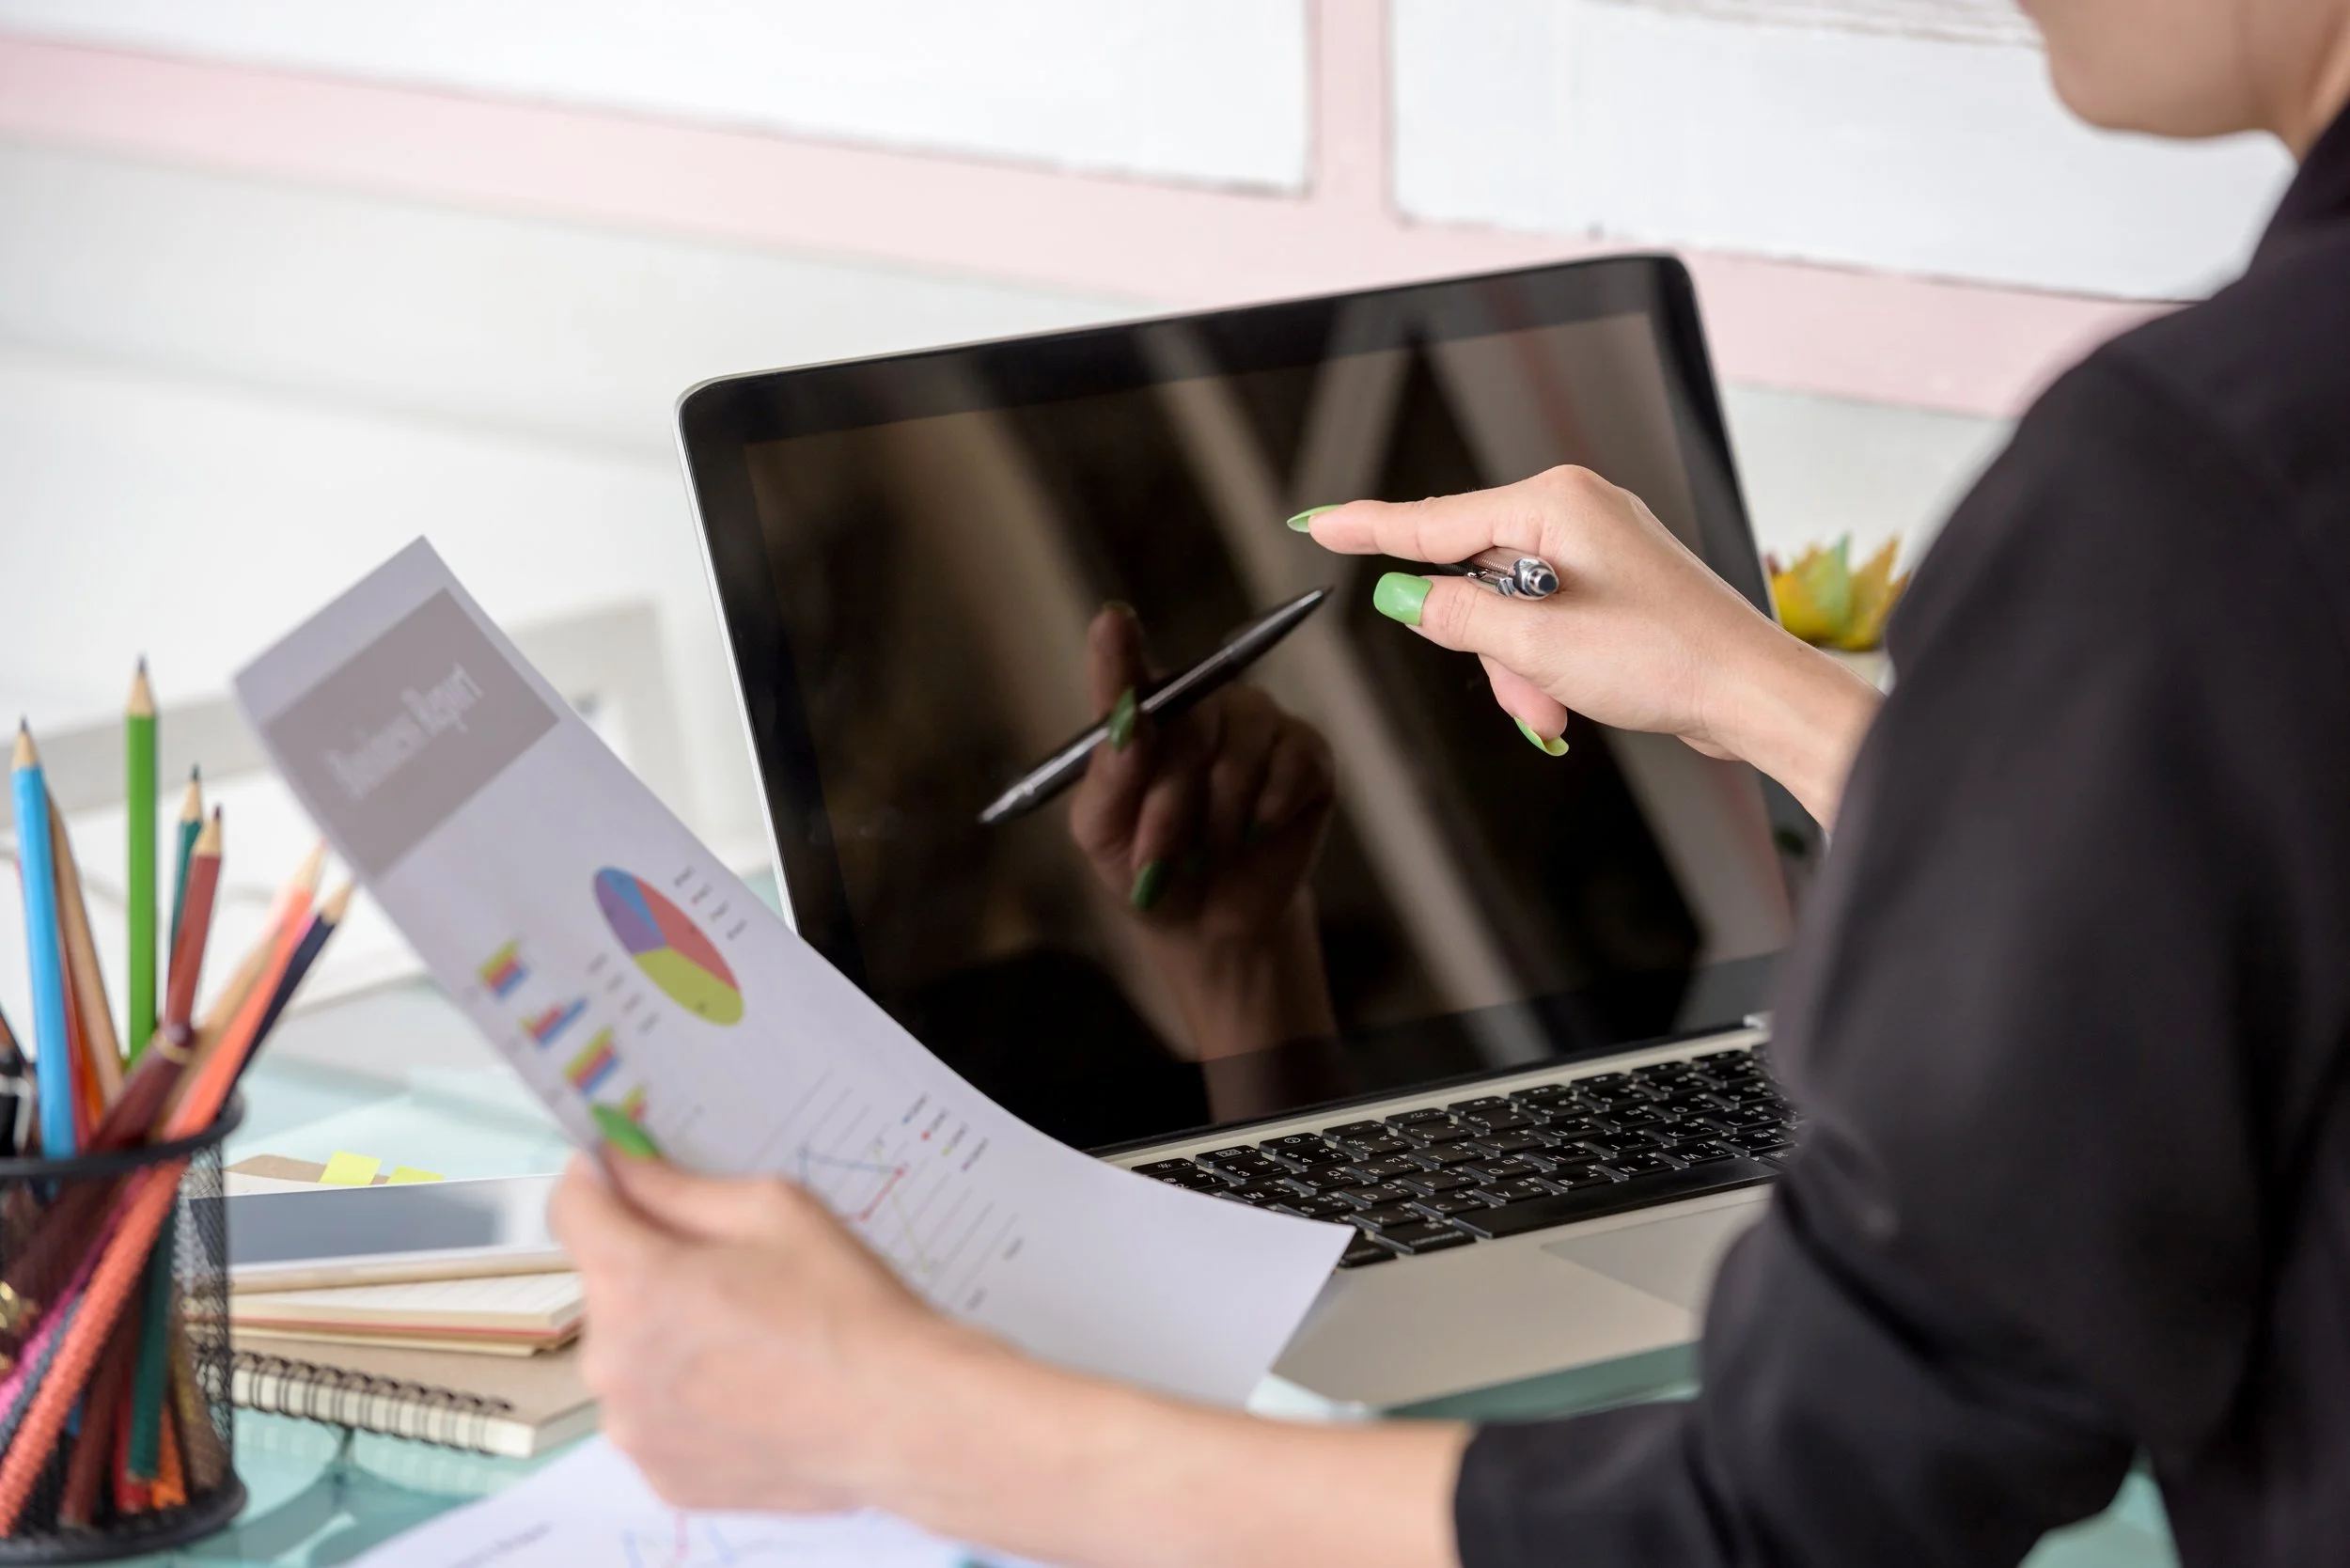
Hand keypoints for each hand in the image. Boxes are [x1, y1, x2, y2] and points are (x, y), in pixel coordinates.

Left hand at [548, 1153, 985, 1514]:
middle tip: (730, 1272)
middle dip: (651, 1266)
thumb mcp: (773, 1210)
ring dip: (666, 1337)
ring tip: (750, 1341)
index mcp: (634, 1283)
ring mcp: (632, 1428)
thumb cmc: (846, 1312)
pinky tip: (751, 1390)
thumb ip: (678, 1186)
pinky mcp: (661, 1473)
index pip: (572, 1207)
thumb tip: (622, 1166)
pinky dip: (687, 1398)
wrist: (900, 1418)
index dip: (597, 1178)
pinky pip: (654, 1413)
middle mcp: (612, 1361)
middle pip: (605, 1285)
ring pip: (628, 1354)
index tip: (621, 1172)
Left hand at [1068, 603, 1334, 944]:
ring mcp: (1258, 724)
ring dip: (1219, 817)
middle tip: (1156, 861)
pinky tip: (1255, 833)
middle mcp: (1202, 704)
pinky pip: (1293, 766)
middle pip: (1189, 726)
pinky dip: (1269, 810)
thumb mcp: (1104, 835)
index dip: (1120, 651)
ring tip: (1208, 854)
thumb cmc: (1147, 868)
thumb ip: (1109, 780)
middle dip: (1169, 804)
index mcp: (1142, 716)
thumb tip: (1129, 726)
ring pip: (1241, 751)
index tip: (1112, 621)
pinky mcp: (1308, 754)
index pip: (1129, 676)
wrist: (1211, 922)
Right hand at [1297, 468, 1879, 824]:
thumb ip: (1459, 618)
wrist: (1753, 692)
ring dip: (1517, 666)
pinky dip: (1544, 662)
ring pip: (1508, 606)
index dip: (1370, 528)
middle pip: (1474, 574)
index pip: (1436, 519)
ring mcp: (1598, 544)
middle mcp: (1577, 510)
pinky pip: (1545, 616)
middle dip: (1485, 645)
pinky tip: (1570, 697)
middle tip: (1521, 692)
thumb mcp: (1539, 646)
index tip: (1320, 522)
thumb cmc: (1671, 659)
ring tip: (1554, 707)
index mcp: (1556, 504)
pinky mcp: (1614, 581)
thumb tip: (1409, 598)